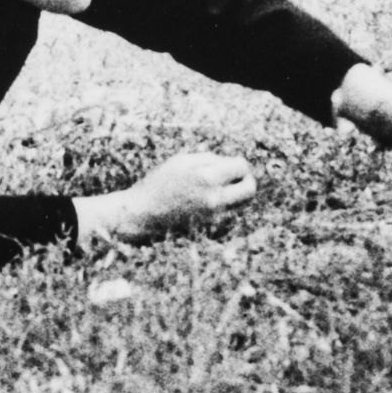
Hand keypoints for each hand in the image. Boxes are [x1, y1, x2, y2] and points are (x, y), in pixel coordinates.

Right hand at [74, 150, 254, 246]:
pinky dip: (224, 212)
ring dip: (235, 197)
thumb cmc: (158, 184)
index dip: (240, 165)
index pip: (241, 167)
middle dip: (246, 181)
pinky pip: (229, 219)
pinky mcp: (210, 233)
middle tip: (236, 180)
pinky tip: (207, 208)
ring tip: (218, 193)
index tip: (233, 166)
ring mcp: (214, 219)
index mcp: (207, 177)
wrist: (141, 216)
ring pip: (242, 206)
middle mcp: (215, 200)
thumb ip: (209, 159)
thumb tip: (234, 162)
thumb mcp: (181, 162)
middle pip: (250, 191)